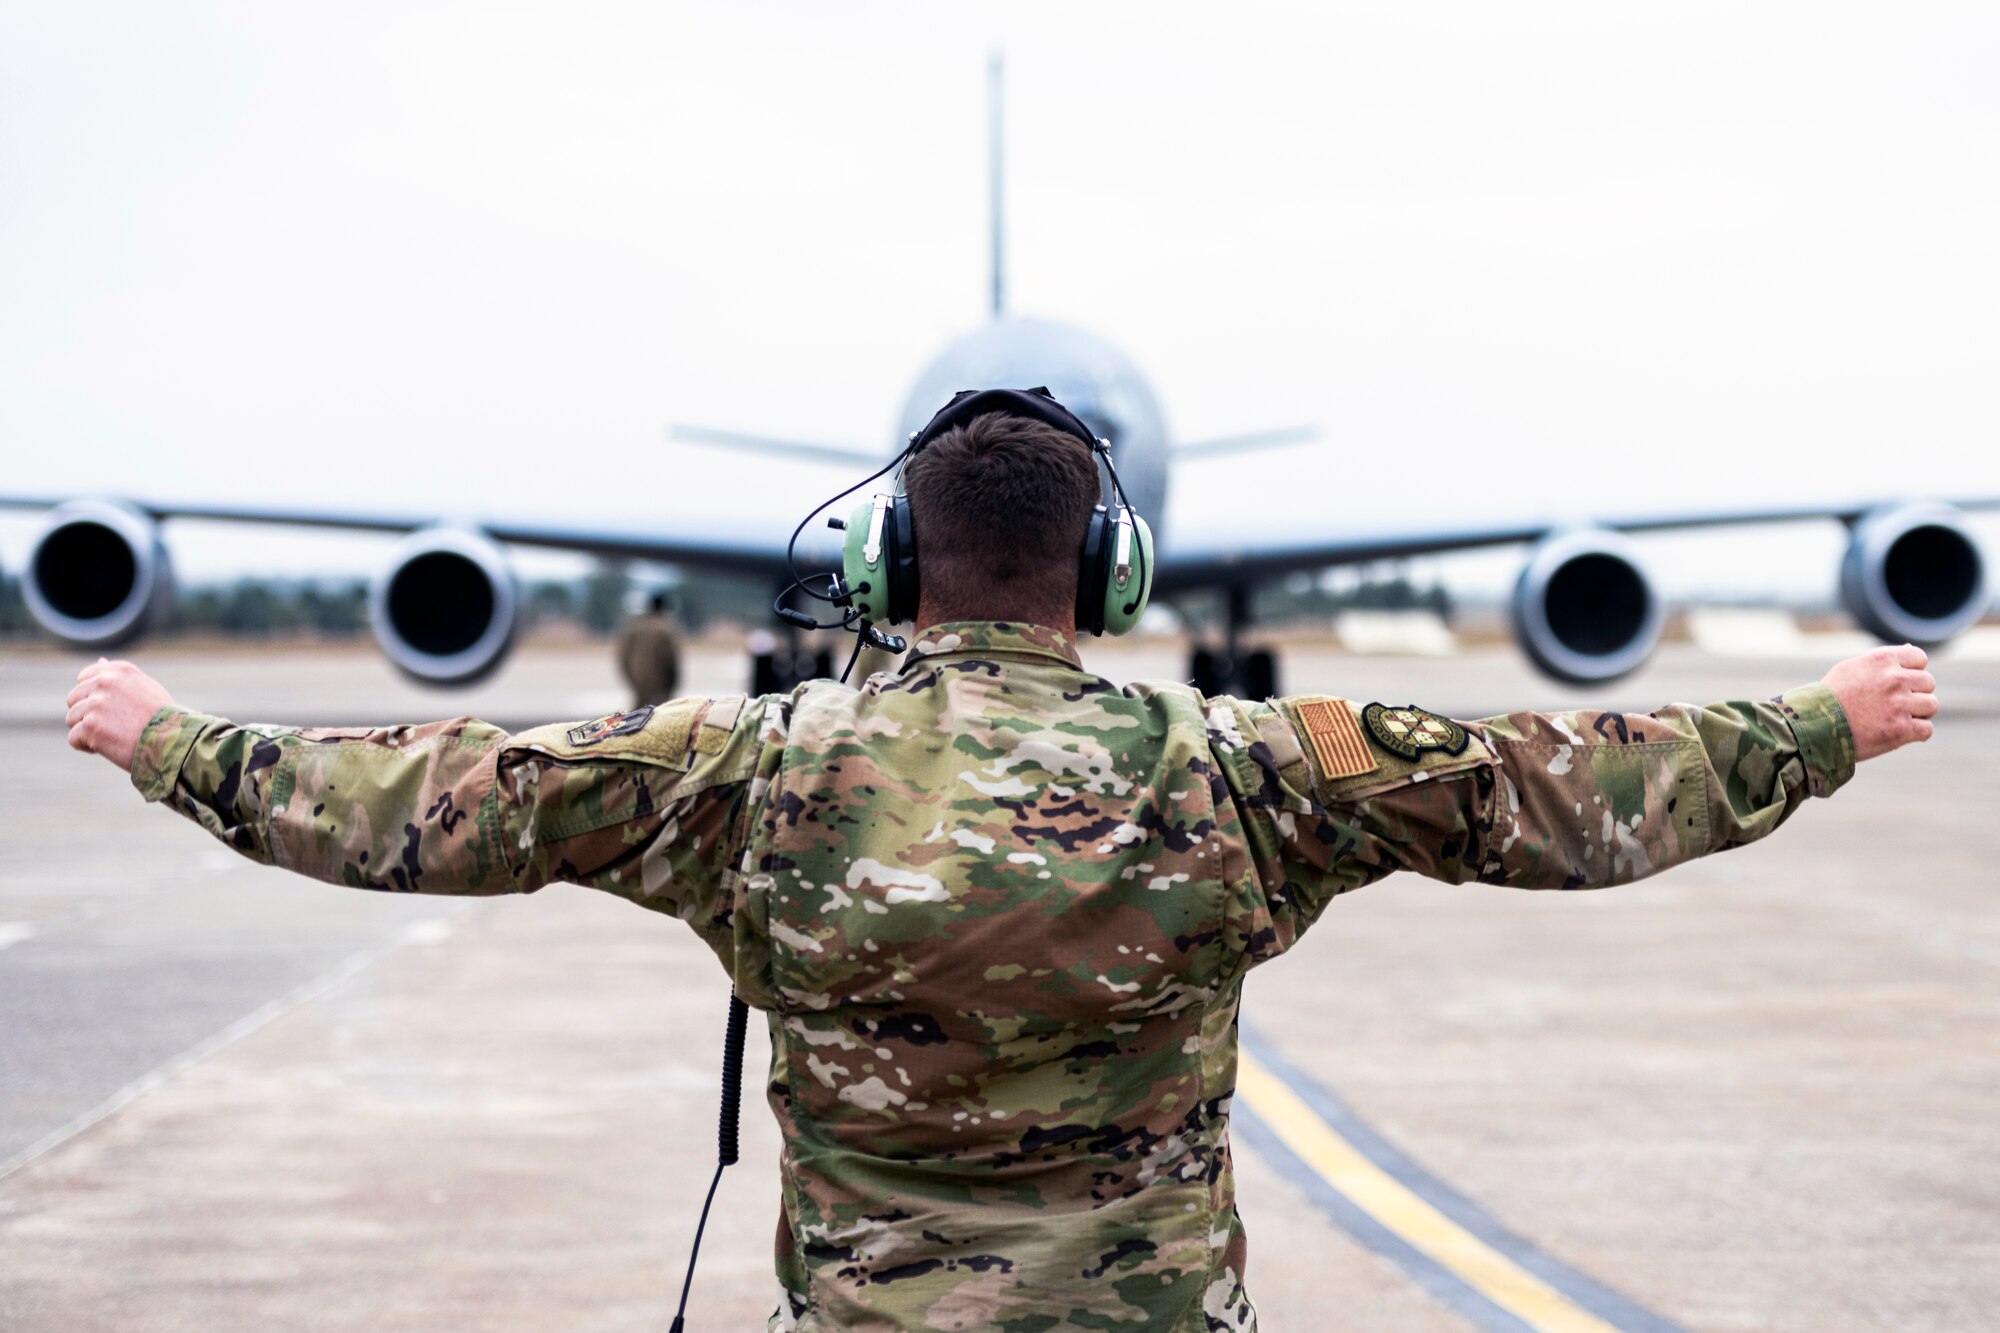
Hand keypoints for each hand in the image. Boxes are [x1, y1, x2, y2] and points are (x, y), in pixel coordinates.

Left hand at [66, 659, 174, 772]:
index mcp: (119, 670)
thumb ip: (118, 677)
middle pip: (74, 699)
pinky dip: (87, 746)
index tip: (112, 710)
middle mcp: (105, 681)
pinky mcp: (89, 725)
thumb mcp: (143, 688)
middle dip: (88, 714)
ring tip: (114, 737)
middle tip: (115, 726)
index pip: (85, 678)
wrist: (174, 742)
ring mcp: (95, 703)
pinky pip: (73, 738)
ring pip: (72, 719)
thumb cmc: (163, 719)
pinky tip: (109, 747)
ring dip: (88, 731)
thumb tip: (100, 661)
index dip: (93, 698)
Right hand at [1822, 644, 1937, 762]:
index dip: (1911, 671)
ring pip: (1931, 705)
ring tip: (1896, 718)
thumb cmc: (1830, 698)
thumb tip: (1911, 650)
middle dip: (1915, 693)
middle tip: (1894, 704)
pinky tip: (1899, 732)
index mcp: (1882, 659)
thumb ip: (1882, 660)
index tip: (1897, 683)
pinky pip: (1926, 729)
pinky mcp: (1900, 729)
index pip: (1919, 658)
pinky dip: (1916, 733)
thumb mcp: (1851, 668)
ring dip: (1918, 713)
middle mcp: (1894, 679)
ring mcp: (1899, 704)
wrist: (1813, 728)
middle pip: (1928, 682)